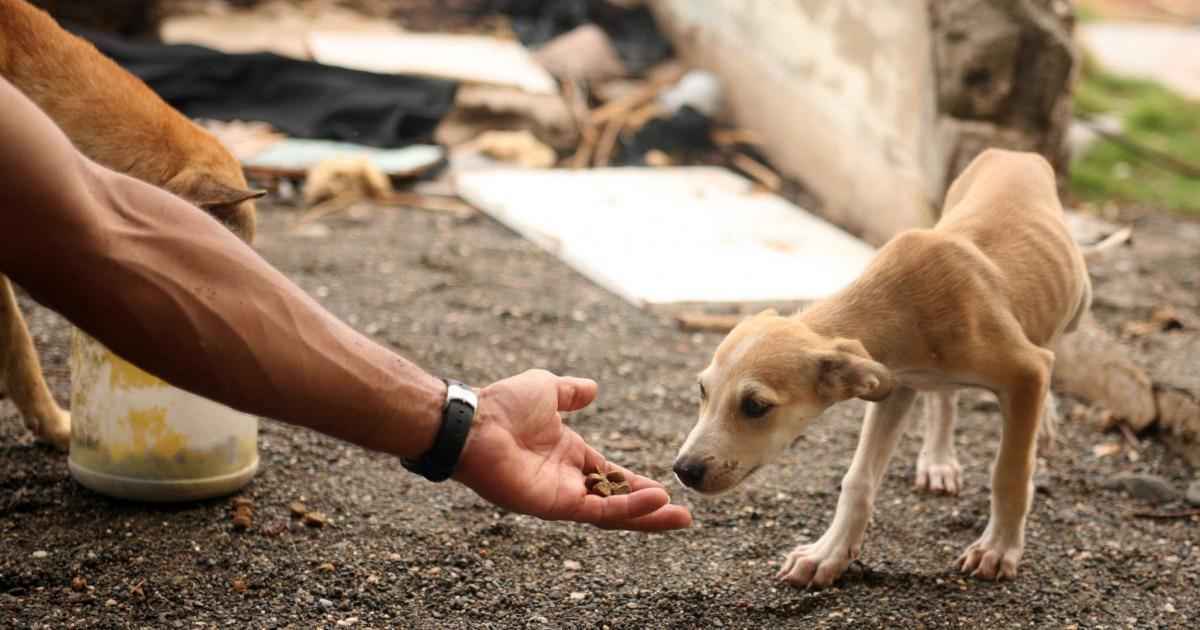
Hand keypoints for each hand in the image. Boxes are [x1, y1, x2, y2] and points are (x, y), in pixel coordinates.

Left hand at [453, 369, 691, 530]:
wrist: (475, 421)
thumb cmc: (503, 404)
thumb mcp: (547, 389)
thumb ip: (570, 393)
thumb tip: (593, 389)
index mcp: (568, 456)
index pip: (611, 476)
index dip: (638, 484)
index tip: (666, 490)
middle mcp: (566, 480)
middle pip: (617, 502)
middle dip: (650, 510)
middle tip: (683, 517)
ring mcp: (561, 496)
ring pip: (612, 513)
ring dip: (646, 515)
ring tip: (679, 517)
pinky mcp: (554, 505)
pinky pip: (598, 510)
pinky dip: (627, 508)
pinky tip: (655, 501)